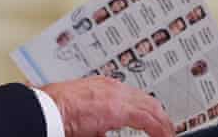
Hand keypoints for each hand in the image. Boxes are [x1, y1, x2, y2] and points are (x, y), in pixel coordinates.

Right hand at [41, 76, 173, 136]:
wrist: (48, 108)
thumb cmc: (57, 110)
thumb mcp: (83, 113)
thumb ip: (97, 121)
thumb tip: (102, 132)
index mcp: (104, 86)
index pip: (134, 96)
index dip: (147, 109)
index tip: (153, 121)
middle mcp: (113, 87)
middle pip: (146, 99)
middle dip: (159, 114)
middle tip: (167, 128)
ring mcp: (117, 96)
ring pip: (151, 107)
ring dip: (162, 122)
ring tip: (168, 133)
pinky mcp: (119, 110)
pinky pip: (148, 120)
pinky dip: (159, 129)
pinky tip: (164, 136)